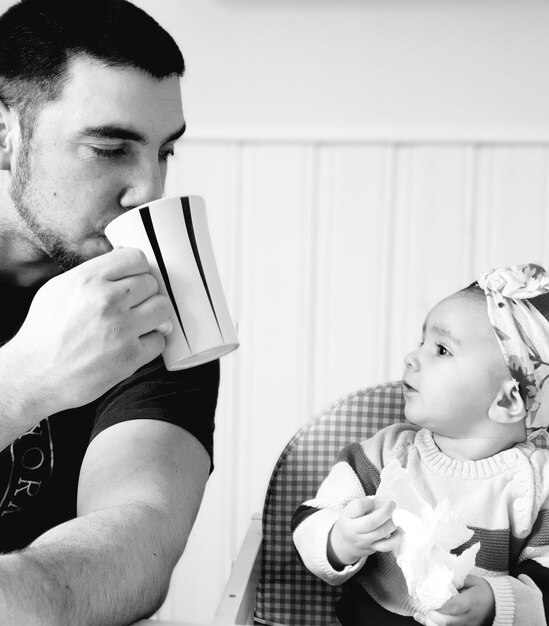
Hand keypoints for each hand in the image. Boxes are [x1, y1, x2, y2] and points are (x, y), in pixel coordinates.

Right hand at [5, 247, 171, 416]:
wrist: (33, 376)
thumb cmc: (44, 334)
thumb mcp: (59, 289)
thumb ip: (92, 274)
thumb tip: (122, 263)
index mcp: (88, 279)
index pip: (136, 258)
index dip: (138, 270)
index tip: (134, 280)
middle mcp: (107, 300)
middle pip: (151, 283)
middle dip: (144, 295)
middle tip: (133, 307)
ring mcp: (121, 329)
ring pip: (162, 308)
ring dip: (154, 316)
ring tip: (138, 323)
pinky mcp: (130, 356)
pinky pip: (159, 341)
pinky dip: (149, 343)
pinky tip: (133, 344)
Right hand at [327, 496, 398, 568]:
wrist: (344, 544)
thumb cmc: (350, 522)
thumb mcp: (350, 510)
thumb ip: (363, 505)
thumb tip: (382, 503)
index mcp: (347, 517)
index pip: (359, 507)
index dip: (370, 502)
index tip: (374, 501)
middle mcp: (353, 531)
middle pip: (372, 522)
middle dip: (386, 511)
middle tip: (392, 504)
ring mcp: (363, 542)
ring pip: (381, 533)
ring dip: (392, 523)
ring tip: (396, 517)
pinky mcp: (372, 549)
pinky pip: (387, 545)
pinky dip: (396, 538)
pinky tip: (397, 530)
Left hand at [413, 575, 494, 625]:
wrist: (497, 604)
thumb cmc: (483, 590)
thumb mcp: (472, 580)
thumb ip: (456, 580)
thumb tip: (440, 578)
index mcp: (472, 602)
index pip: (454, 606)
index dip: (440, 605)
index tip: (430, 598)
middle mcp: (470, 617)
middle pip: (448, 621)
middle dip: (433, 615)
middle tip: (425, 605)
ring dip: (431, 622)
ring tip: (422, 613)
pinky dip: (434, 624)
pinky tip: (423, 618)